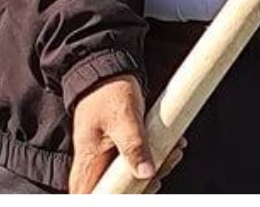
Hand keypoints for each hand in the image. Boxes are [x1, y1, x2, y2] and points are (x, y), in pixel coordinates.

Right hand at [69, 75, 183, 193]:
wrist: (109, 67)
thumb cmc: (109, 89)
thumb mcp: (123, 116)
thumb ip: (133, 146)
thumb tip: (146, 173)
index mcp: (87, 160)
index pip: (90, 196)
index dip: (112, 199)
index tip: (136, 192)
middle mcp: (94, 164)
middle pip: (115, 192)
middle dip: (141, 187)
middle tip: (160, 174)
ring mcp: (107, 158)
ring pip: (129, 179)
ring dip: (153, 171)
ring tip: (172, 155)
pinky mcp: (120, 150)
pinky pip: (136, 164)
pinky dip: (154, 159)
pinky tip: (170, 149)